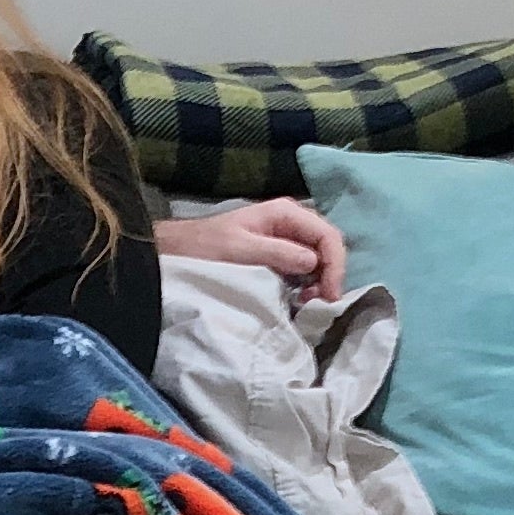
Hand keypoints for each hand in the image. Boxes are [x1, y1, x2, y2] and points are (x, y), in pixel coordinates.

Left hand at [154, 198, 346, 302]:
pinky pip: (303, 267)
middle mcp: (290, 221)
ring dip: (319, 280)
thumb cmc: (204, 245)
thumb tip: (313, 263)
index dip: (335, 265)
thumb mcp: (239, 249)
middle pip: (327, 246)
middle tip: (319, 301)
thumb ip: (276, 253)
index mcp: (284, 213)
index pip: (327, 235)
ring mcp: (286, 237)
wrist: (178, 249)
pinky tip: (298, 297)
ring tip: (306, 301)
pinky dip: (307, 283)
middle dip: (329, 274)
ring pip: (319, 258)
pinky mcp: (278, 254)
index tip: (329, 294)